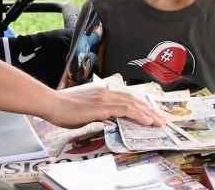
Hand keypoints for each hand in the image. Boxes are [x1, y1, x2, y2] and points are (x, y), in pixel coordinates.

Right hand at [41, 85, 166, 128]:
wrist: (52, 104)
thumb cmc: (64, 109)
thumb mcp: (86, 112)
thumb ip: (99, 114)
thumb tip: (109, 120)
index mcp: (103, 94)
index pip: (127, 98)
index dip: (141, 105)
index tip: (152, 113)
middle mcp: (106, 93)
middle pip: (134, 100)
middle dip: (150, 110)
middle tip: (162, 119)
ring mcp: (105, 99)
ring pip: (133, 104)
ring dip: (148, 113)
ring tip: (159, 121)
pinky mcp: (102, 107)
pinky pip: (125, 110)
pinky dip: (138, 114)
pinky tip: (147, 120)